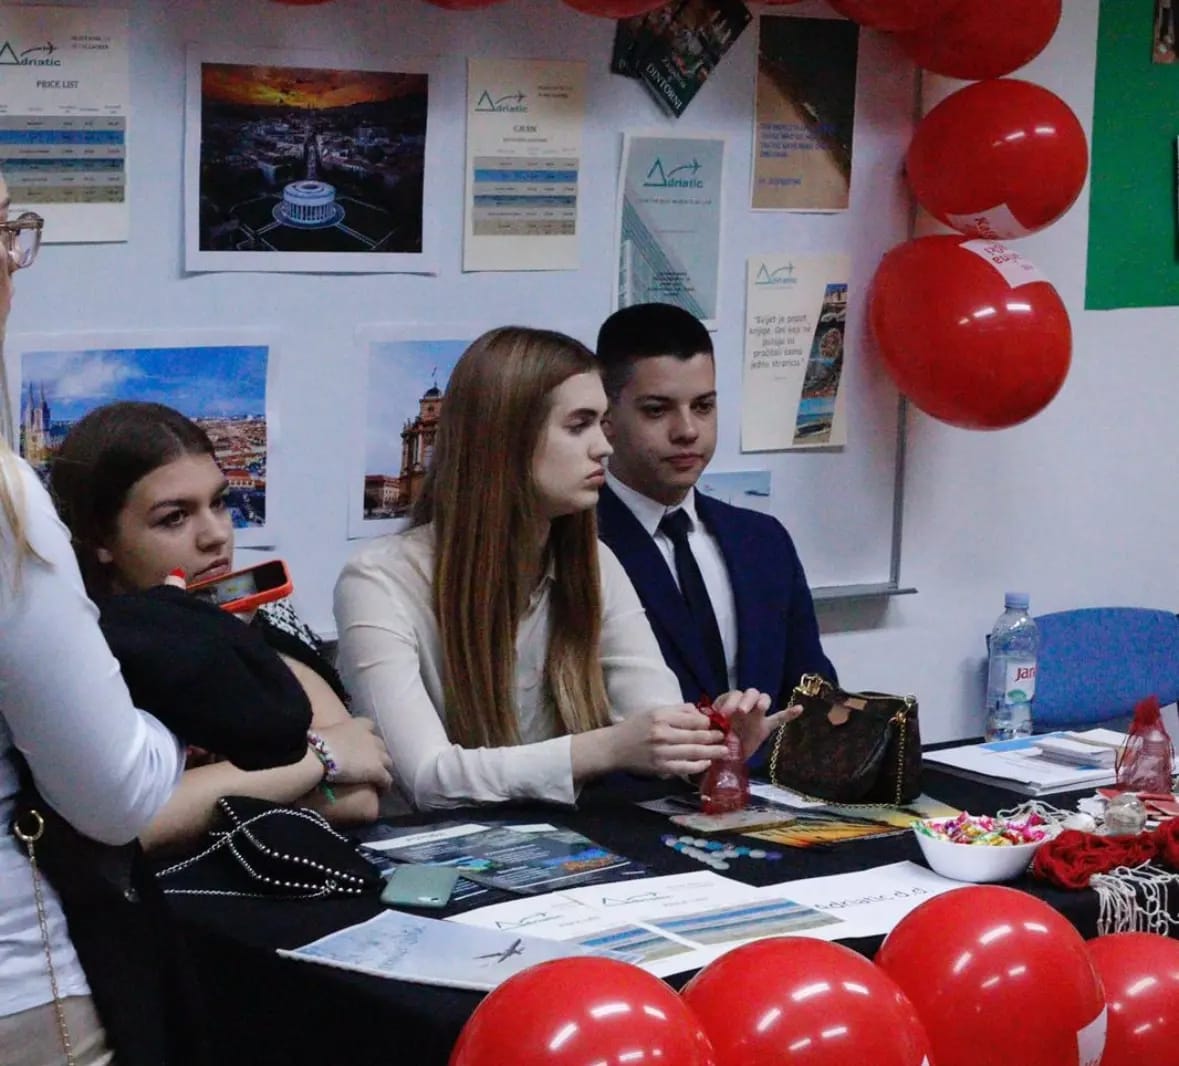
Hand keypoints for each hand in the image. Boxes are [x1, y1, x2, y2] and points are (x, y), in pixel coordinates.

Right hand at [315, 718, 392, 791]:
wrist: (321, 755)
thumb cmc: (317, 743)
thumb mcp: (325, 733)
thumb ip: (330, 735)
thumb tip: (320, 740)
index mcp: (358, 725)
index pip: (369, 726)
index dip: (367, 736)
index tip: (362, 744)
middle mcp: (371, 737)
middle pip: (381, 746)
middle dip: (376, 753)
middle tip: (368, 763)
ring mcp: (376, 754)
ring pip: (388, 762)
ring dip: (383, 769)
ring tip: (377, 778)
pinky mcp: (377, 770)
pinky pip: (387, 779)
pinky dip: (385, 785)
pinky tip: (382, 790)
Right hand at [609, 703, 728, 777]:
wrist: (614, 748)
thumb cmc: (635, 727)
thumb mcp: (654, 711)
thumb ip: (678, 711)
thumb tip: (701, 713)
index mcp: (661, 716)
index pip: (693, 719)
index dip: (708, 722)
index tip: (717, 723)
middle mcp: (662, 734)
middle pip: (696, 735)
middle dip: (714, 737)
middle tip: (726, 737)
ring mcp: (662, 752)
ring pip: (694, 752)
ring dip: (712, 752)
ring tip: (724, 751)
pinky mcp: (661, 768)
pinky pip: (685, 768)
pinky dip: (698, 766)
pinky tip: (707, 763)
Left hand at [711, 689, 799, 762]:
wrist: (724, 756)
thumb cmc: (715, 739)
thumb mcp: (709, 730)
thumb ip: (709, 724)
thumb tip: (702, 721)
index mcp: (729, 704)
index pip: (732, 695)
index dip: (728, 702)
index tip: (722, 715)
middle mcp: (744, 706)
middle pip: (749, 692)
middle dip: (746, 700)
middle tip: (740, 711)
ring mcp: (757, 715)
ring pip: (763, 699)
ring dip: (761, 701)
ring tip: (760, 707)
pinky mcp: (766, 726)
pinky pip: (779, 718)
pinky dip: (789, 713)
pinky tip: (799, 709)